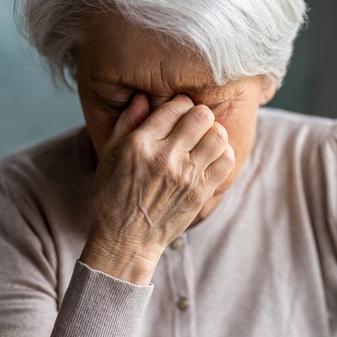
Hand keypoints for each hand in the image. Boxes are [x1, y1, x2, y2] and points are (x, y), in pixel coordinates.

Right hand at [80, 93, 234, 283]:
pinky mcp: (200, 193)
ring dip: (213, 133)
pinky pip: (226, 160)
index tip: (178, 112)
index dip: (180, 104)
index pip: (176, 105)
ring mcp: (185, 176)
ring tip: (203, 141)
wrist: (125, 240)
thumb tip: (143, 96)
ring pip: (218, 135)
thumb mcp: (110, 155)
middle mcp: (165, 157)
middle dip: (199, 115)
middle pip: (201, 115)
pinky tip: (209, 159)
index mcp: (140, 144)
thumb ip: (128, 122)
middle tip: (193, 125)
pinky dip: (222, 154)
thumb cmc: (113, 195)